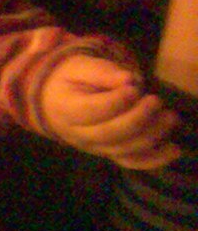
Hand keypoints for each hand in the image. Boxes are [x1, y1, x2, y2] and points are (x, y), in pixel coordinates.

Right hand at [40, 57, 178, 168]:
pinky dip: (155, 159)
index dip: (116, 101)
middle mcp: (78, 134)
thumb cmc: (70, 80)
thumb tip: (130, 80)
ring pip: (124, 149)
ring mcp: (94, 148)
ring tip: (169, 116)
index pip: (92, 111)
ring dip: (152, 135)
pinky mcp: (109, 154)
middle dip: (138, 119)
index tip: (134, 87)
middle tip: (156, 100)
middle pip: (110, 134)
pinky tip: (174, 149)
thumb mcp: (79, 68)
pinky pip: (132, 162)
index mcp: (66, 109)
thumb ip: (102, 72)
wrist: (55, 101)